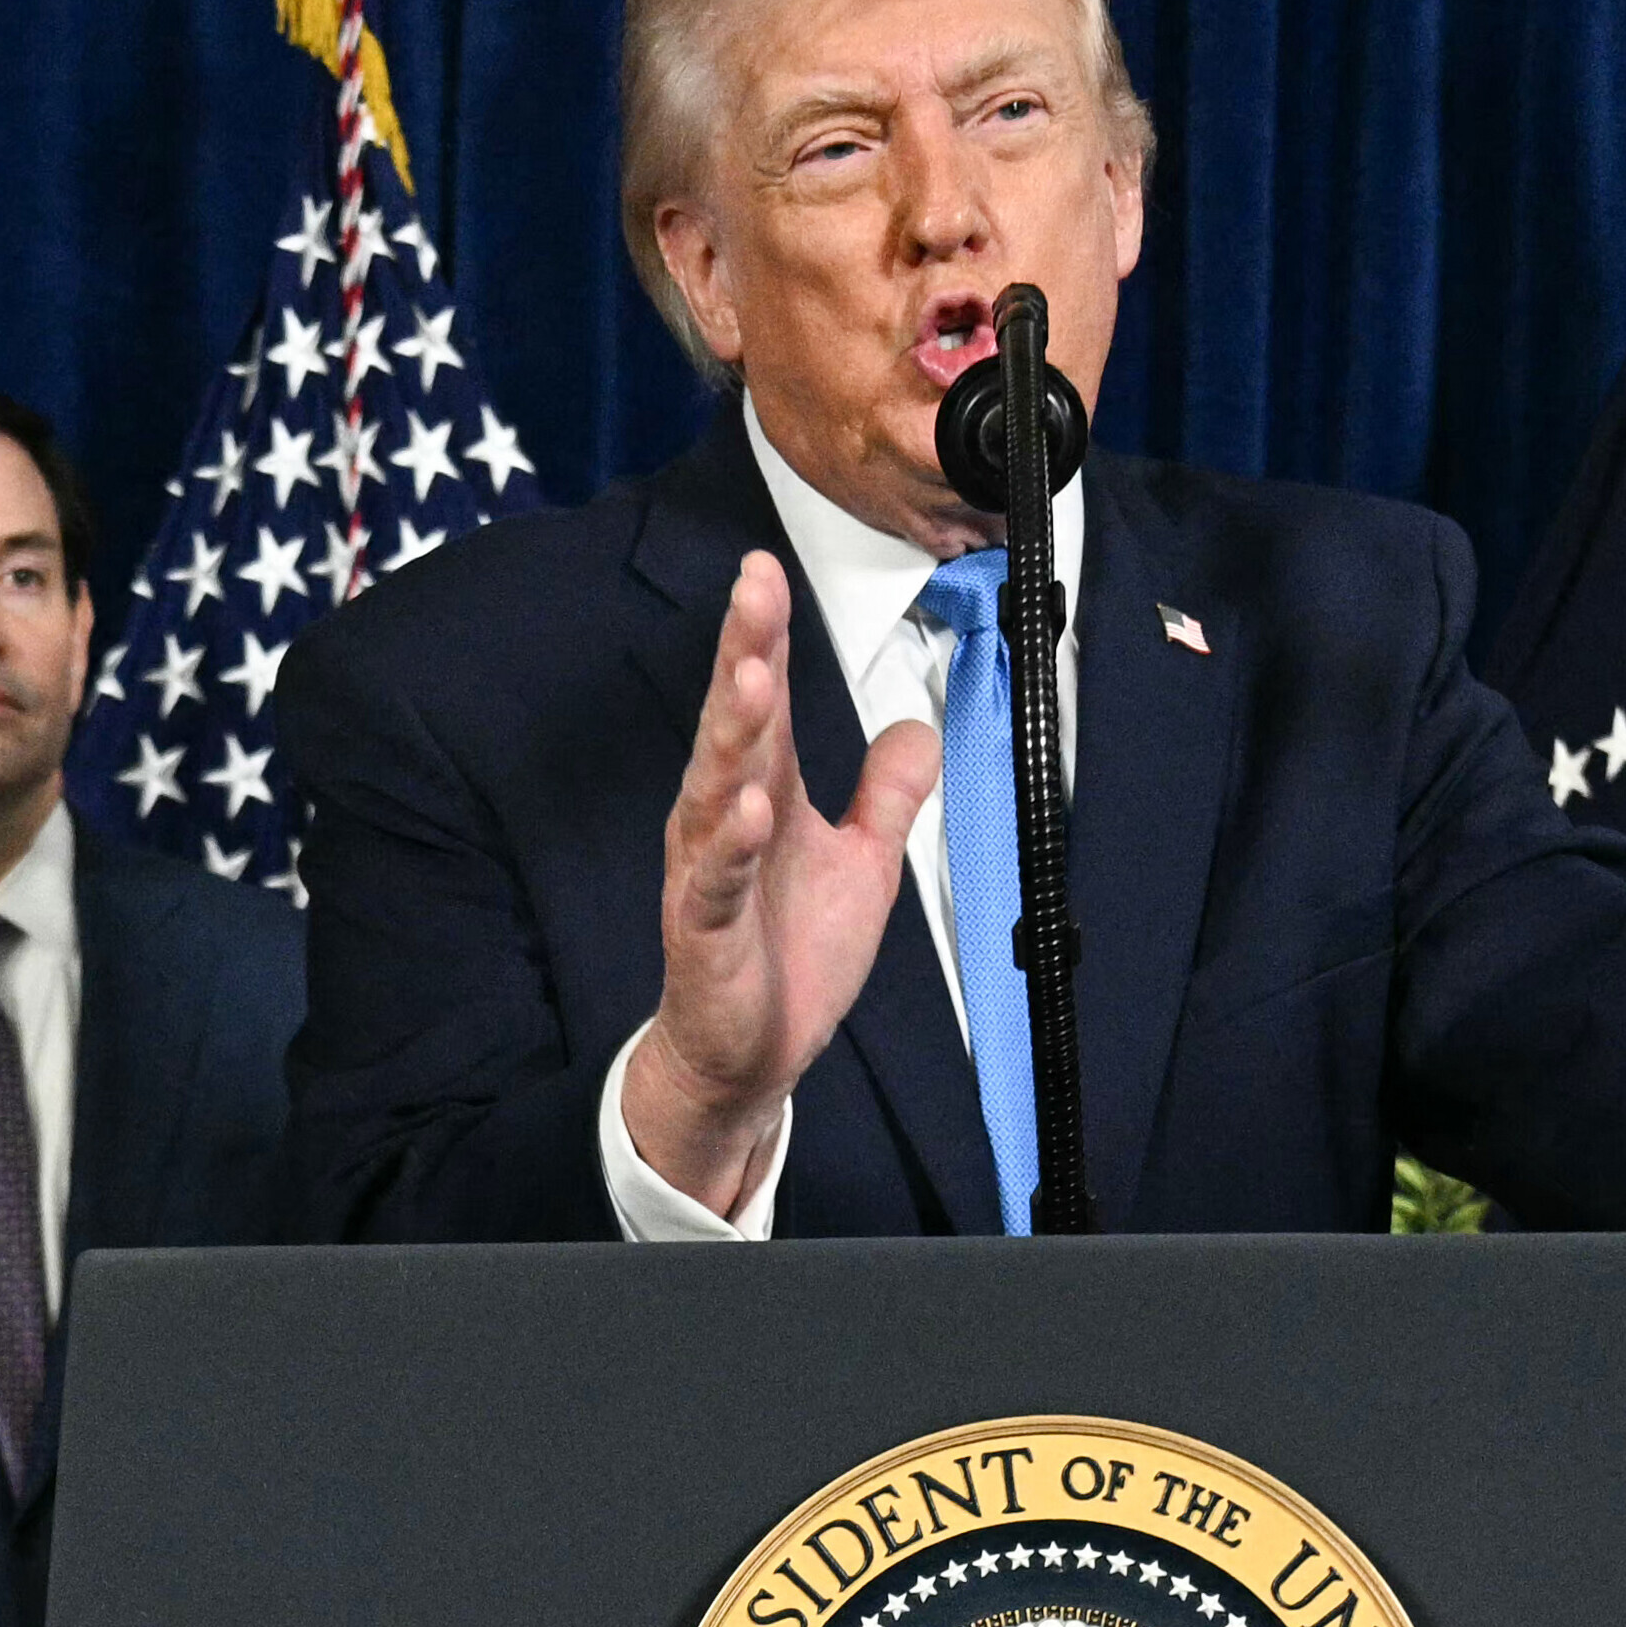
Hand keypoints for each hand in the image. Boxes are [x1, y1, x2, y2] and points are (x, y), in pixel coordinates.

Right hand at [628, 551, 938, 1214]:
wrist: (749, 1055)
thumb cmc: (791, 956)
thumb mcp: (863, 864)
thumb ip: (886, 795)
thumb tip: (920, 728)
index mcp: (759, 796)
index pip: (764, 704)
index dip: (765, 638)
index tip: (764, 570)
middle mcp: (722, 821)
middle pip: (733, 725)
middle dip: (744, 654)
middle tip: (754, 589)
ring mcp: (709, 874)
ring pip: (716, 790)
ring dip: (734, 734)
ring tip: (753, 677)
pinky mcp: (706, 933)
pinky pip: (717, 883)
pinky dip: (733, 847)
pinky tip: (750, 809)